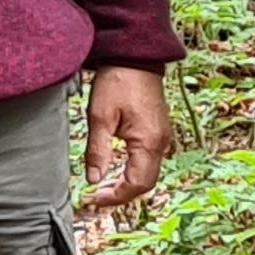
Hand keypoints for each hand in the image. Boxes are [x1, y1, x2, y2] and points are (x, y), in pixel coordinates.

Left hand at [78, 64, 175, 213]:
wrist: (135, 56)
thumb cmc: (118, 81)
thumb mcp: (100, 116)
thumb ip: (98, 151)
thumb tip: (93, 179)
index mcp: (148, 141)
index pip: (136, 184)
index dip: (115, 197)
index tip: (93, 198)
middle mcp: (160, 143)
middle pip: (145, 183)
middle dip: (120, 194)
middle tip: (95, 196)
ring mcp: (161, 137)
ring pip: (147, 173)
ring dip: (125, 184)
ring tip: (101, 186)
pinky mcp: (157, 131)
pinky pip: (148, 160)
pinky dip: (131, 171)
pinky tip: (114, 170)